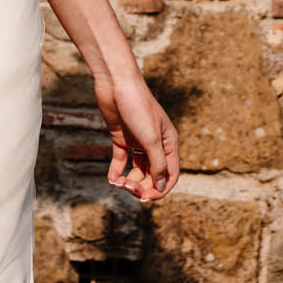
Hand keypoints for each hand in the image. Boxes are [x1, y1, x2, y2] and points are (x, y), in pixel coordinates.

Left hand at [98, 70, 179, 201]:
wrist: (116, 84)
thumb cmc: (137, 106)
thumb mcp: (150, 138)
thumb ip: (157, 164)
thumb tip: (160, 187)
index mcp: (168, 143)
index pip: (170, 175)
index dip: (160, 189)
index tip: (147, 197)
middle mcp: (155, 145)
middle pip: (153, 175)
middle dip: (142, 186)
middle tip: (128, 188)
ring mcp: (138, 142)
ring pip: (138, 171)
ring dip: (129, 181)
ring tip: (118, 183)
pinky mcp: (122, 139)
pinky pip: (122, 162)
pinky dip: (117, 172)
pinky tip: (112, 179)